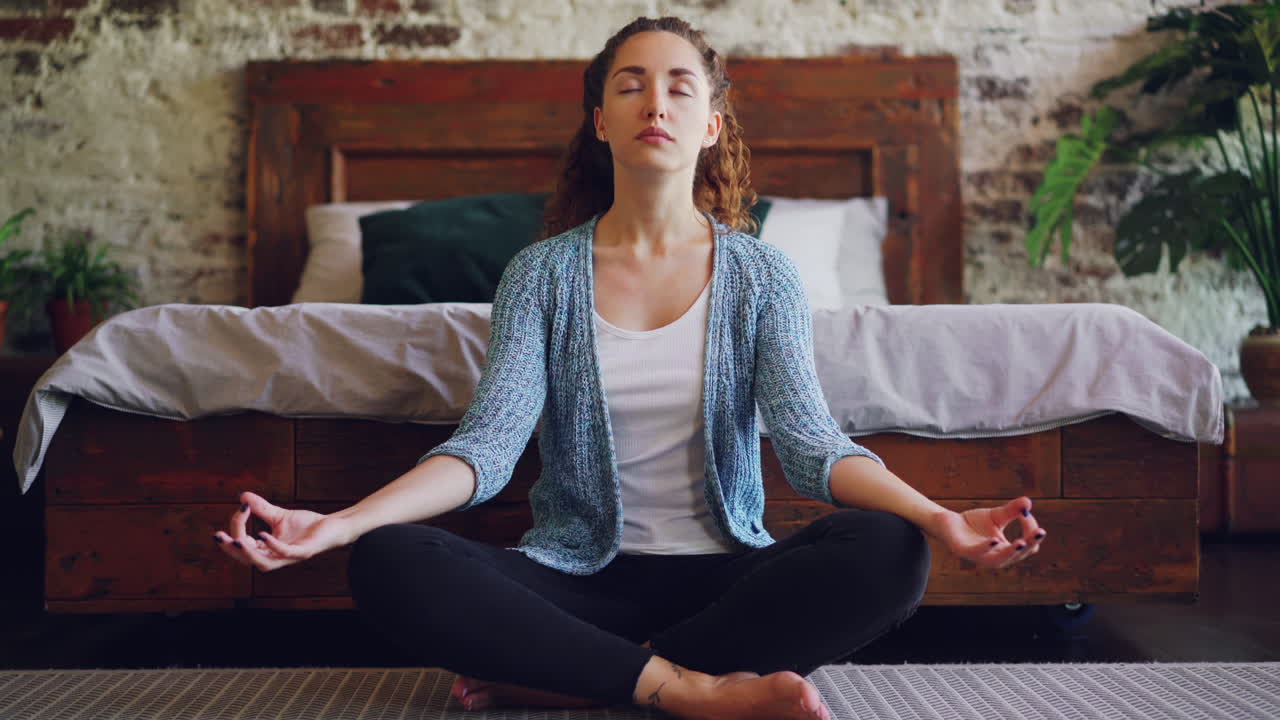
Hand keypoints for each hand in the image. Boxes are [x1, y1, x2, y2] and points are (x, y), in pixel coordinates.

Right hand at [213, 491, 350, 571]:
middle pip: (246, 559)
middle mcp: (275, 557)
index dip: (237, 527)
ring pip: (263, 564)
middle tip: (218, 536)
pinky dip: (273, 545)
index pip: (243, 544)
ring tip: (235, 542)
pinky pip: (285, 553)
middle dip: (230, 549)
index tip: (241, 508)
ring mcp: (289, 557)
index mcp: (267, 550)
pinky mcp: (304, 552)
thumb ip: (261, 509)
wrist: (334, 526)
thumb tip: (242, 496)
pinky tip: (263, 534)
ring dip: (247, 554)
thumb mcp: (279, 516)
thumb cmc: (307, 525)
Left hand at [926, 496, 1045, 568]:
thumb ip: (1012, 510)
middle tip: (1040, 532)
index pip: (1028, 546)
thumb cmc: (974, 523)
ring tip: (1022, 542)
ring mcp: (980, 556)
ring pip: (1000, 559)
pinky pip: (978, 552)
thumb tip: (1028, 502)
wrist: (947, 523)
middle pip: (1018, 555)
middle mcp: (996, 558)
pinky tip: (994, 540)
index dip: (1032, 532)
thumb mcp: (997, 515)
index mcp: (1007, 551)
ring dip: (1012, 551)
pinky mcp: (964, 551)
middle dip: (1030, 543)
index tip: (1027, 513)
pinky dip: (987, 547)